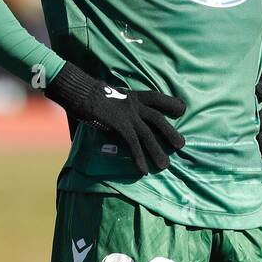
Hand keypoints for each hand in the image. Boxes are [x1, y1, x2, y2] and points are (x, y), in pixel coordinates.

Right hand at [45, 62, 186, 173]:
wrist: (79, 90)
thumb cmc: (89, 94)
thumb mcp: (108, 97)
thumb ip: (116, 107)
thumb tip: (113, 118)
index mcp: (132, 96)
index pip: (156, 97)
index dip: (170, 103)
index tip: (182, 110)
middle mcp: (133, 104)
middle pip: (157, 118)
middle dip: (170, 131)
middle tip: (181, 144)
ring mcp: (127, 114)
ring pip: (148, 134)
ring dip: (157, 150)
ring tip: (165, 165)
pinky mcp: (119, 124)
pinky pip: (133, 143)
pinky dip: (139, 157)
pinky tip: (143, 170)